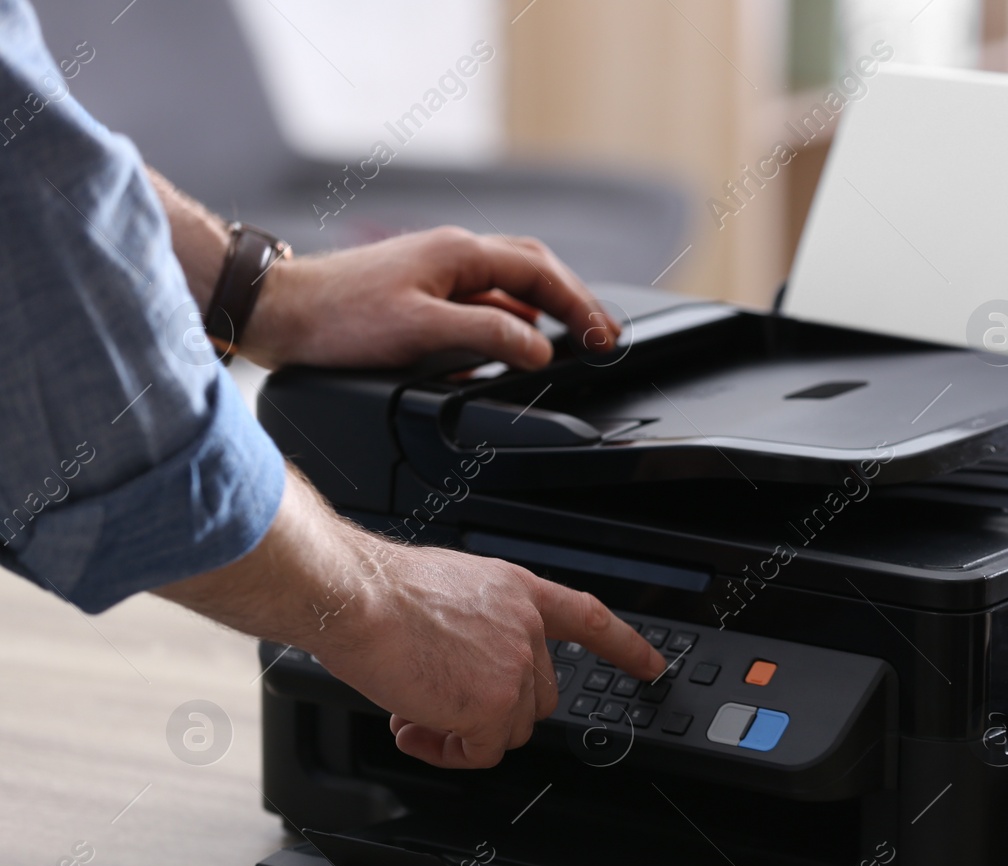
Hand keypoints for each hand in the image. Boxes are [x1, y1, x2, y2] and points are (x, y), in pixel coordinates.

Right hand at [157, 465, 664, 769]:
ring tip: (413, 709)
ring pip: (508, 728)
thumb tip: (463, 663)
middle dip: (489, 709)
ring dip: (461, 732)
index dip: (625, 646)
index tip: (652, 666)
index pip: (590, 618)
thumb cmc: (380, 591)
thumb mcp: (449, 590)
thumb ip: (476, 623)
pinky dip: (447, 751)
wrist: (356, 597)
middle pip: (536, 696)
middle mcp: (525, 628)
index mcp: (517, 592)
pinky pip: (481, 752)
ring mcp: (514, 668)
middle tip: (436, 703)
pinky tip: (413, 726)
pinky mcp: (492, 706)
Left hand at [243, 226, 621, 371]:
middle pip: (533, 269)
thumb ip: (488, 336)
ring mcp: (436, 271)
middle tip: (603, 334)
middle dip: (574, 301)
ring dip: (546, 309)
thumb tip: (541, 347)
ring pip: (509, 284)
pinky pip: (483, 300)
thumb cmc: (337, 318)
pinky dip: (512, 319)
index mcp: (459, 253)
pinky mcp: (420, 292)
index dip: (580, 307)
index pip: (541, 275)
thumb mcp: (421, 330)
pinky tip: (515, 345)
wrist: (278, 312)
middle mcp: (452, 254)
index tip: (606, 337)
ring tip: (573, 337)